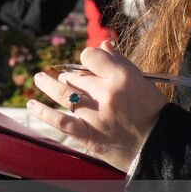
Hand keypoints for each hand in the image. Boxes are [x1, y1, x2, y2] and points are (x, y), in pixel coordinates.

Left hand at [28, 43, 167, 171]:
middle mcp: (107, 94)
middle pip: (77, 75)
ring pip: (64, 93)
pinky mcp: (88, 135)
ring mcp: (95, 115)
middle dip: (71, 75)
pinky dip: (43, 113)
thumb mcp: (141, 82)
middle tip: (69, 79)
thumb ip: (119, 62)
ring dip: (48, 84)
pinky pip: (60, 121)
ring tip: (39, 79)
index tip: (90, 65)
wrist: (159, 147)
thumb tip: (103, 44)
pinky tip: (32, 105)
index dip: (88, 58)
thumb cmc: (152, 111)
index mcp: (122, 77)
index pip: (90, 56)